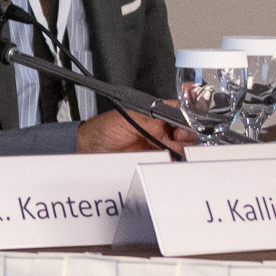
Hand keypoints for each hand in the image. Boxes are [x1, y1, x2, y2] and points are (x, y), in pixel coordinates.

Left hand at [75, 108, 196, 152]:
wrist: (89, 149)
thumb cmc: (102, 130)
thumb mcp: (129, 119)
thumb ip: (153, 122)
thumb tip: (169, 130)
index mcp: (154, 114)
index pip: (180, 113)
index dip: (185, 119)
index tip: (180, 126)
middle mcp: (159, 130)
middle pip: (185, 132)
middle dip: (183, 135)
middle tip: (173, 137)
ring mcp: (157, 146)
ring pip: (181, 148)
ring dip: (178, 148)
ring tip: (165, 148)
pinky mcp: (152, 161)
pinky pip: (169, 162)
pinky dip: (171, 160)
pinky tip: (164, 157)